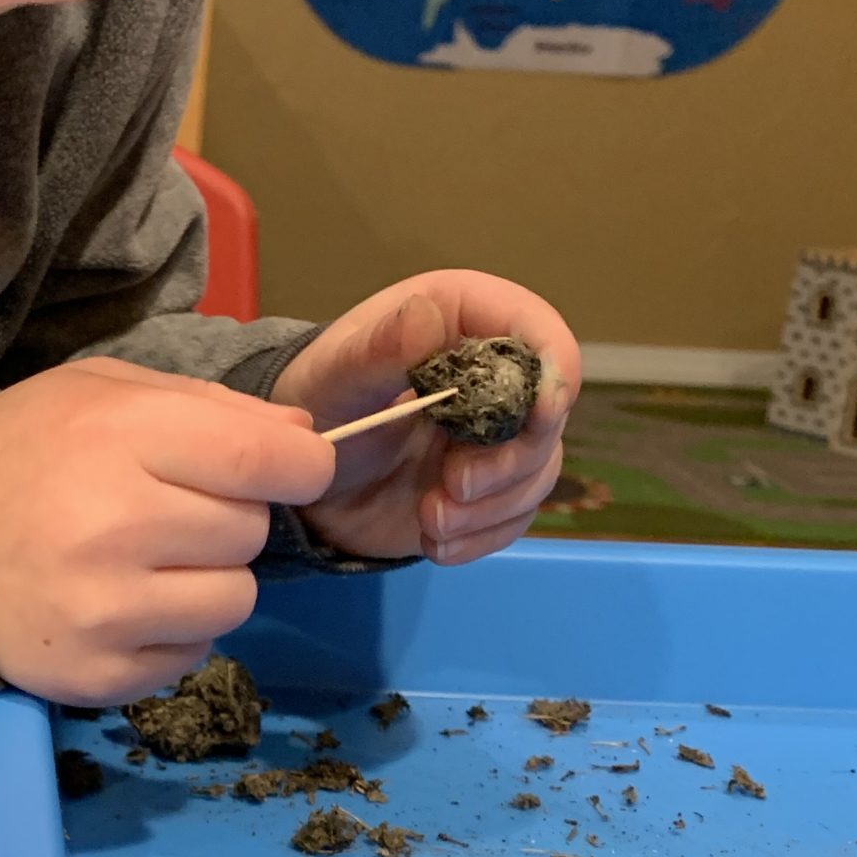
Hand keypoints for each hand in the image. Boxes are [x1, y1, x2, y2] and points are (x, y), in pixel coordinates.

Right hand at [0, 357, 335, 701]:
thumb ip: (208, 406)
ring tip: (146, 562)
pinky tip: (121, 606)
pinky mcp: (97, 675)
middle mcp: (114, 527)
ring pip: (234, 601)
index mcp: (120, 438)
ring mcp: (105, 612)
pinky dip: (171, 634)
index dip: (301, 464)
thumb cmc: (26, 452)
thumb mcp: (103, 393)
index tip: (286, 468)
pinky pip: (192, 656)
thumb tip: (304, 437)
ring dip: (207, 581)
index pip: (267, 460)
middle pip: (250, 532)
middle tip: (165, 511)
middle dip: (226, 518)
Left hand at [274, 273, 579, 564]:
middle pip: (548, 415)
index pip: (539, 333)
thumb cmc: (317, 403)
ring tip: (430, 517)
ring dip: (490, 507)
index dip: (555, 370)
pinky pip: (513, 517)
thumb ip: (382, 347)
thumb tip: (429, 316)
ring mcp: (496, 437)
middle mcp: (494, 376)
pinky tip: (434, 540)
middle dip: (508, 462)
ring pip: (538, 473)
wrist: (301, 476)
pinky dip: (479, 537)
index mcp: (466, 321)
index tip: (541, 414)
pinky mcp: (488, 490)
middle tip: (452, 485)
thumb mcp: (337, 375)